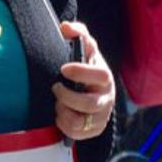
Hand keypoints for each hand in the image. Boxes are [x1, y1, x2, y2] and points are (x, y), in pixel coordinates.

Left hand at [53, 21, 113, 140]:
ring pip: (79, 122)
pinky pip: (75, 133)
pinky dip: (63, 124)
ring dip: (63, 111)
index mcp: (105, 77)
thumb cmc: (87, 66)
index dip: (81, 72)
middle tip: (55, 87)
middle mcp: (106, 99)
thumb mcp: (85, 48)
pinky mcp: (93, 130)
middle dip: (66, 96)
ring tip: (58, 102)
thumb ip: (77, 33)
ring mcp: (101, 117)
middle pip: (88, 103)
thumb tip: (66, 27)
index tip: (63, 68)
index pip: (100, 75)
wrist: (94, 90)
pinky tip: (61, 113)